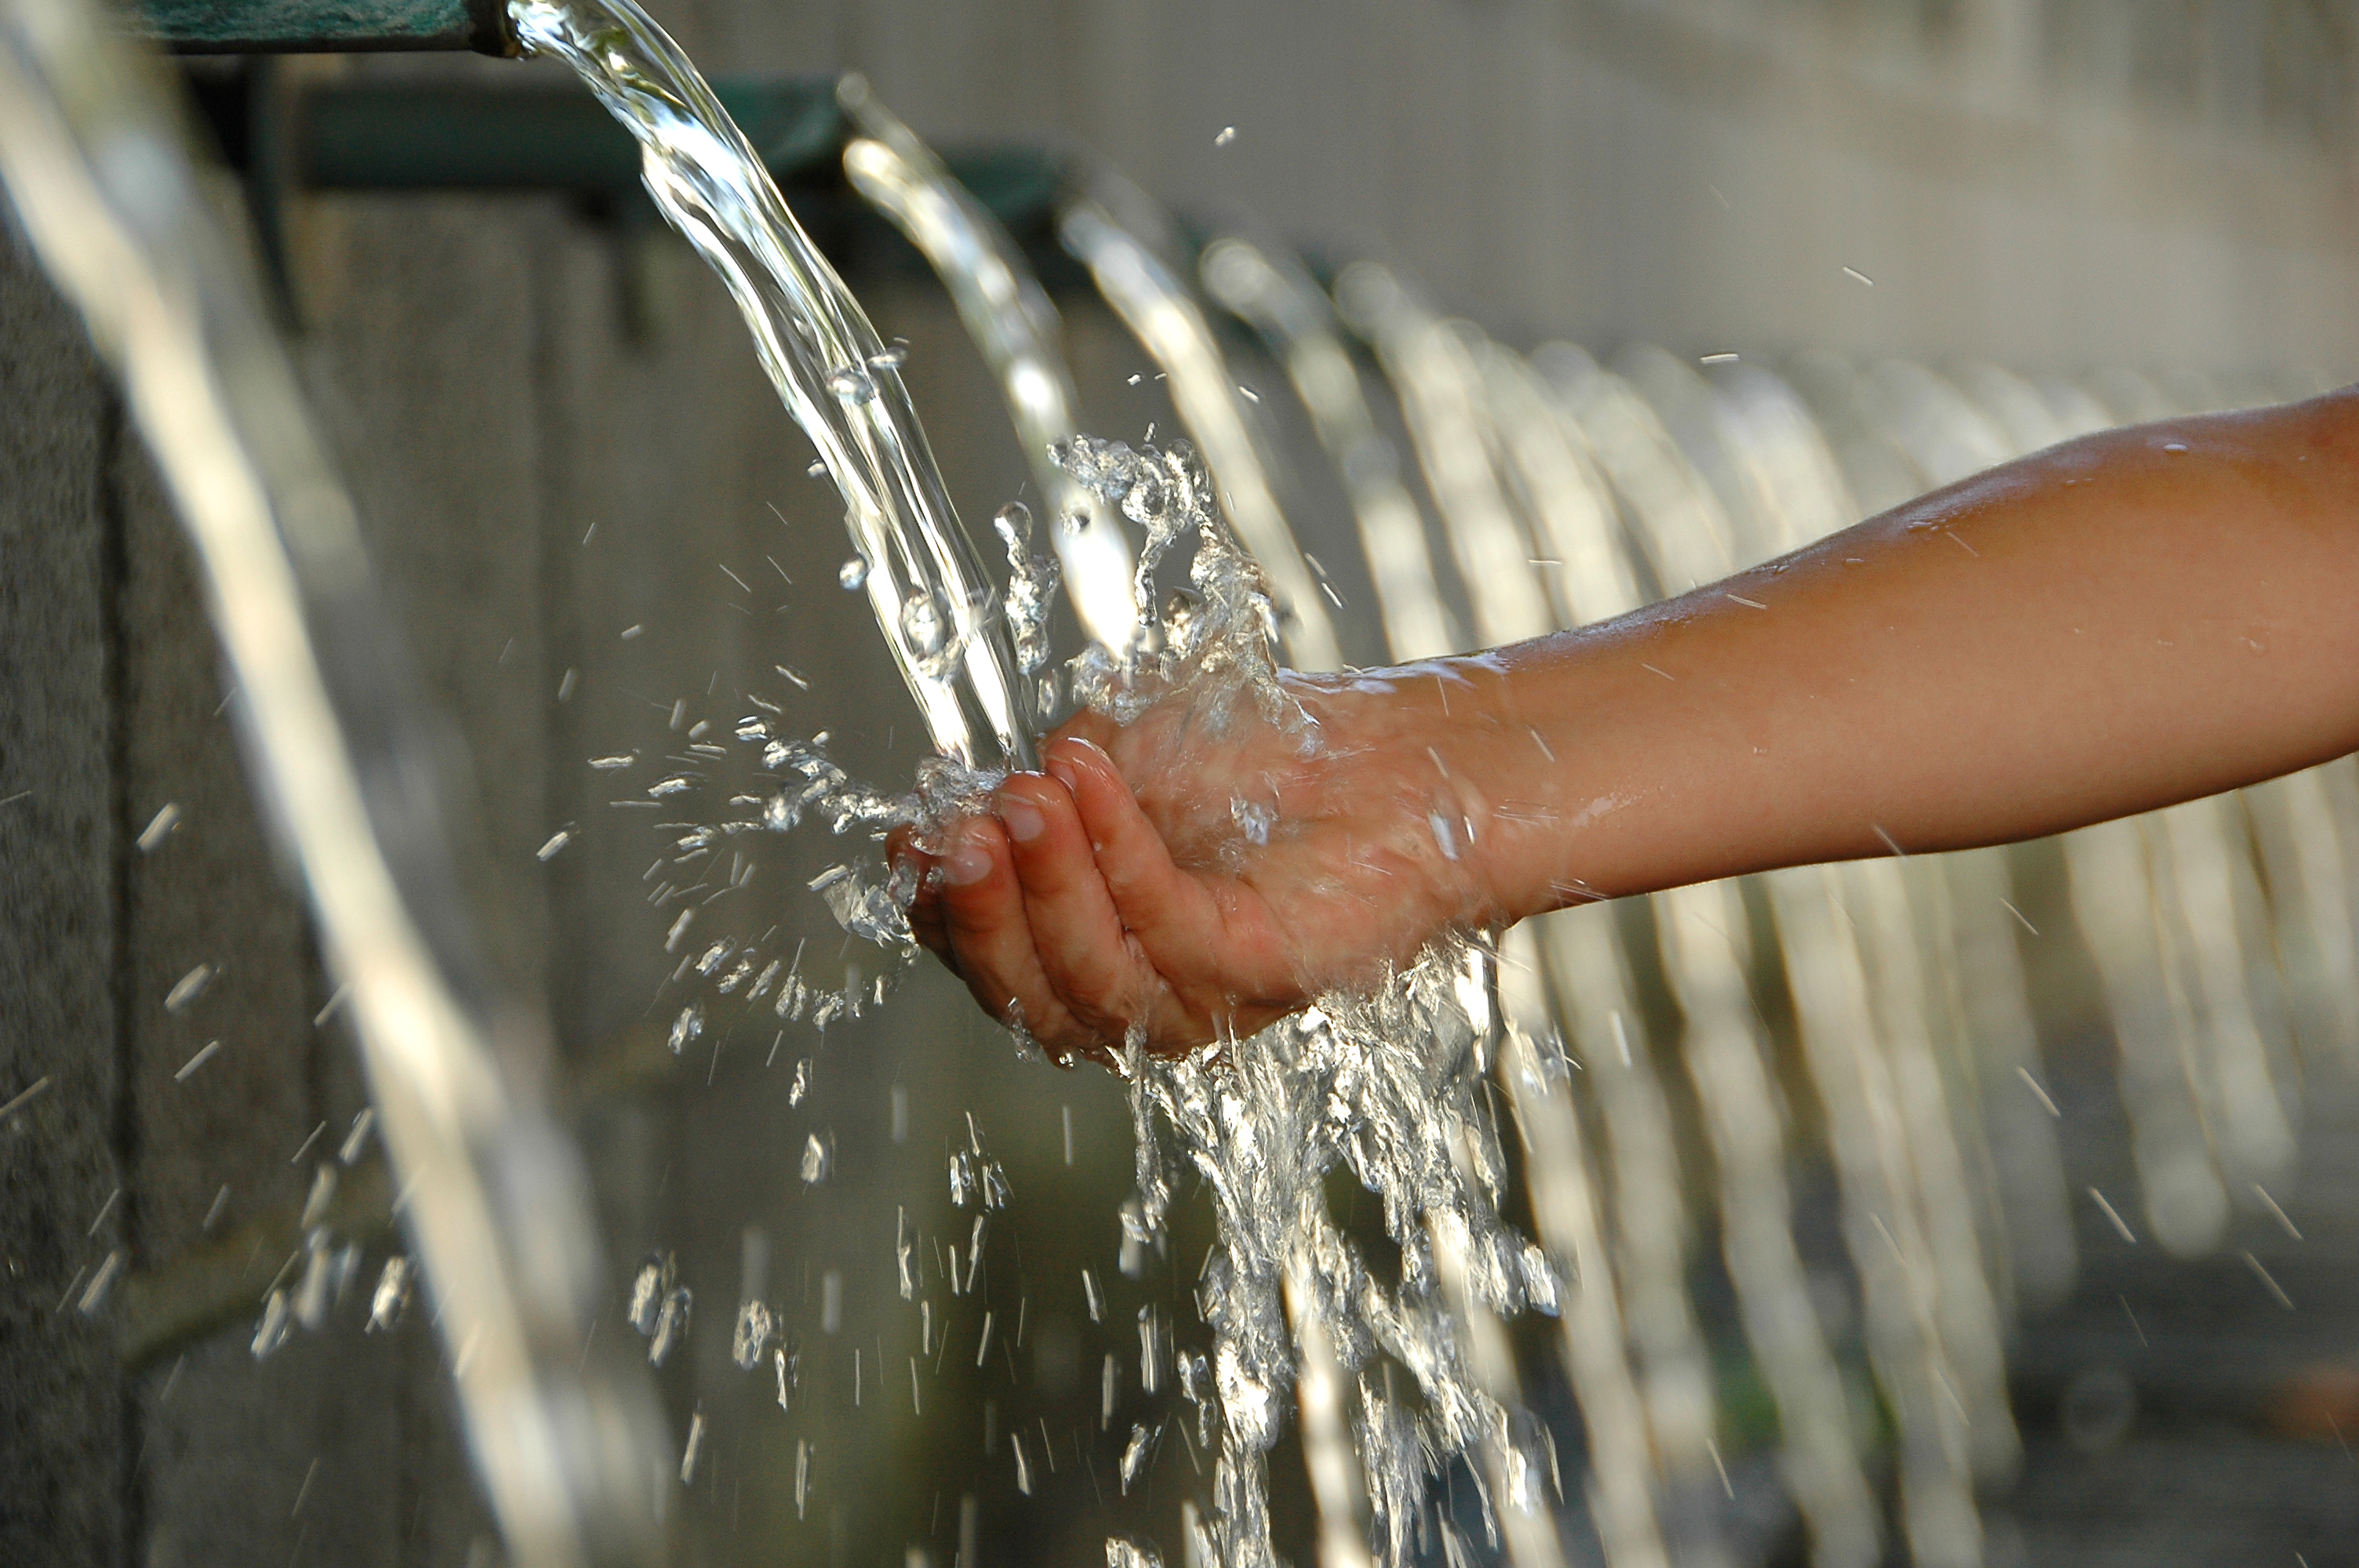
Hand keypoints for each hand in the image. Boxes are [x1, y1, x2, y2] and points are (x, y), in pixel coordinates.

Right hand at [899, 669, 1500, 1063]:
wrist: (1397, 760)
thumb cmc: (1262, 759)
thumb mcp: (1113, 759)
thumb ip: (1034, 795)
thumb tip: (941, 821)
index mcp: (1094, 950)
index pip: (990, 960)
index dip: (942, 909)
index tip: (913, 834)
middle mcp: (1141, 993)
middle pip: (1024, 996)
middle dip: (980, 912)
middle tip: (958, 828)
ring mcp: (1200, 995)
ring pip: (1088, 981)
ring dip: (1045, 883)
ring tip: (1024, 797)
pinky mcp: (1260, 975)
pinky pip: (1168, 929)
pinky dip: (1118, 853)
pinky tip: (1087, 779)